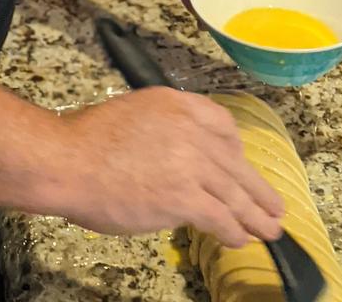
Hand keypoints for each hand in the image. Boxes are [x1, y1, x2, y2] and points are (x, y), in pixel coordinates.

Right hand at [55, 88, 282, 245]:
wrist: (68, 161)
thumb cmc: (88, 141)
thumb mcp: (134, 114)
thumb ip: (164, 130)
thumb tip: (179, 159)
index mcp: (176, 104)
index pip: (223, 123)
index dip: (237, 149)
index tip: (241, 162)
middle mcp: (190, 128)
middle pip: (235, 162)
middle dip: (257, 189)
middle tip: (273, 206)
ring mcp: (190, 163)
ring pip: (235, 193)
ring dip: (255, 216)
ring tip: (268, 229)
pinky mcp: (185, 197)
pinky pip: (221, 217)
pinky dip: (233, 231)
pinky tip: (239, 239)